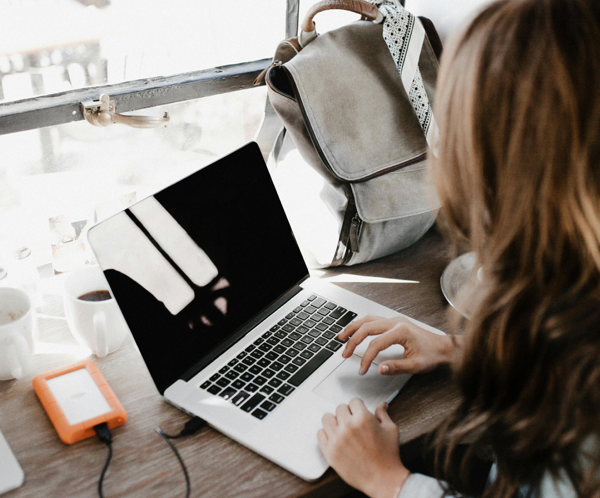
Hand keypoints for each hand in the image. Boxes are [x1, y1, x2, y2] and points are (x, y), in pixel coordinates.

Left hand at [317, 399, 409, 497]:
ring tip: (342, 428)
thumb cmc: (388, 456)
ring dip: (334, 421)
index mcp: (363, 418)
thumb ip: (383, 414)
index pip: (354, 401)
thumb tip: (381, 405)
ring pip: (327, 418)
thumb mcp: (390, 430)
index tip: (359, 412)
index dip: (358, 407)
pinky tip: (335, 438)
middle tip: (353, 422)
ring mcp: (337, 439)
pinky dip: (326, 434)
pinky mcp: (329, 451)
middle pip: (340, 408)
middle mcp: (348, 426)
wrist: (382, 479)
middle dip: (347, 413)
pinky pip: (320, 434)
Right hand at [338, 315, 456, 375]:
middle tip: (344, 353)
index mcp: (401, 331)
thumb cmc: (433, 355)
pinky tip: (355, 331)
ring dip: (353, 328)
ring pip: (368, 319)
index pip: (376, 344)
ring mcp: (395, 320)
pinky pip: (373, 320)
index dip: (366, 358)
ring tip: (341, 337)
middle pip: (367, 327)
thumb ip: (396, 367)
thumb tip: (379, 369)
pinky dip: (361, 325)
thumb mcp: (415, 366)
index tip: (362, 369)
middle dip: (353, 341)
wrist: (444, 347)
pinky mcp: (394, 322)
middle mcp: (396, 322)